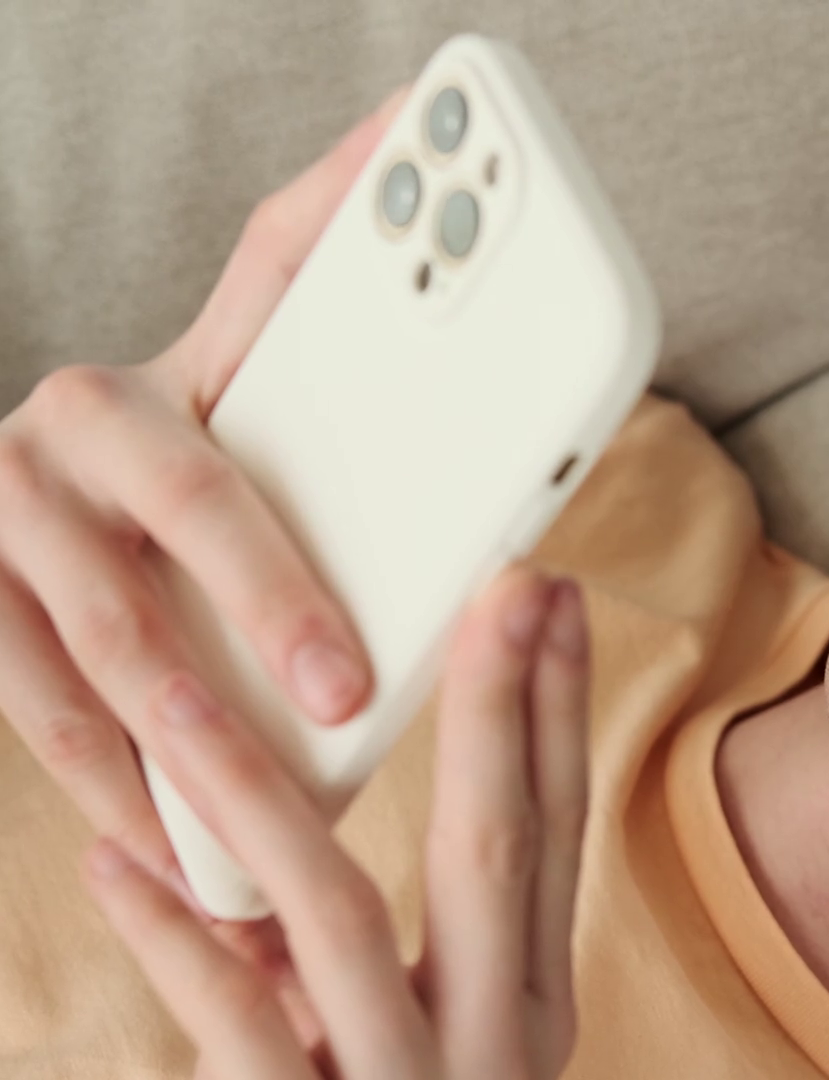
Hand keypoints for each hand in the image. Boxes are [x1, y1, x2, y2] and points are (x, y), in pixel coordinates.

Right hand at [0, 90, 405, 890]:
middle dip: (272, 606)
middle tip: (342, 692)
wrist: (50, 499)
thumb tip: (436, 198)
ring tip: (266, 816)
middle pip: (193, 507)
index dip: (357, 324)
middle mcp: (80, 411)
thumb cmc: (212, 473)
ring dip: (189, 735)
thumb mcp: (272, 407)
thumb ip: (351, 369)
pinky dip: (112, 782)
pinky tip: (171, 838)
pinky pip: (36, 702)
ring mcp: (6, 503)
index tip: (422, 451)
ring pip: (106, 631)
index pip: (277, 297)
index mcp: (190, 352)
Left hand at [81, 567, 590, 1079]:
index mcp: (533, 1011)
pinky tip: (114, 866)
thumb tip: (269, 868)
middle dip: (497, 703)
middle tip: (501, 584)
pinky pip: (232, 1015)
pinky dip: (170, 936)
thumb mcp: (401, 1049)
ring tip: (190, 697)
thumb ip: (352, 963)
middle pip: (497, 847)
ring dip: (261, 789)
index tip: (553, 599)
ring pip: (340, 910)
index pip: (556, 832)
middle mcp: (494, 1047)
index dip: (558, 710)